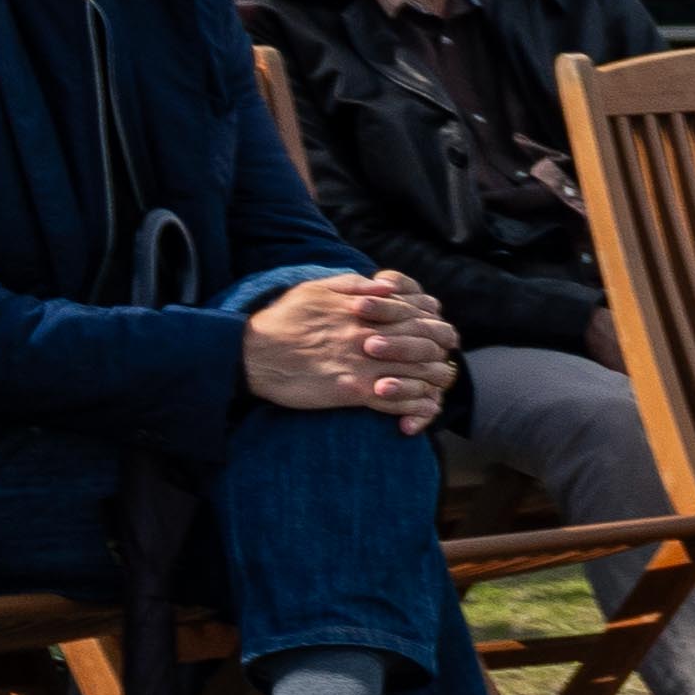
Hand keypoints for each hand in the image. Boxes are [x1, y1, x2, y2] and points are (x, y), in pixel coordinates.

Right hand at [238, 266, 450, 422]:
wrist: (250, 354)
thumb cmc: (283, 320)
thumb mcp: (317, 289)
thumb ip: (356, 285)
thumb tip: (390, 286)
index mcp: (365, 311)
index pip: (419, 316)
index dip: (435, 326)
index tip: (440, 336)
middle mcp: (370, 336)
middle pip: (427, 344)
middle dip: (441, 353)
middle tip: (444, 361)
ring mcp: (364, 364)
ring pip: (418, 373)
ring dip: (434, 380)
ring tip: (437, 385)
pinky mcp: (353, 391)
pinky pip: (397, 401)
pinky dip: (415, 406)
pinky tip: (422, 409)